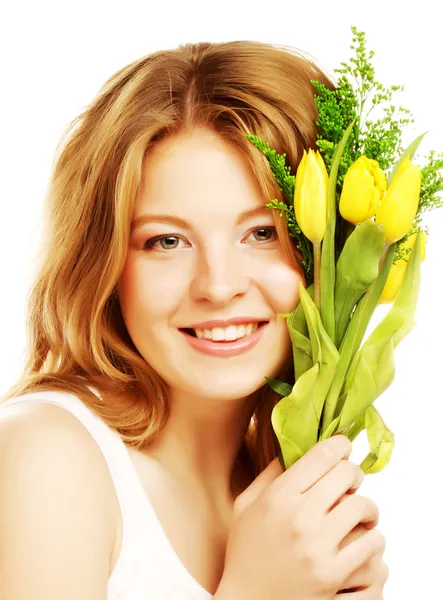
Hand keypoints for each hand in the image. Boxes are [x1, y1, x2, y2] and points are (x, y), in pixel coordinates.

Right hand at [216, 436, 384, 599]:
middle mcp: (298, 517)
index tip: (344, 446)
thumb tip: (295, 446)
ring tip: (359, 511)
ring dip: (366, 505)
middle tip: (351, 480)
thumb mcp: (247, 505)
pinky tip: (362, 538)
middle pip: (346, 474)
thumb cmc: (246, 551)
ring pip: (362, 506)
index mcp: (278, 497)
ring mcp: (316, 547)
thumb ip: (270, 473)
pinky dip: (372, 537)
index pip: (322, 455)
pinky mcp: (332, 574)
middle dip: (354, 472)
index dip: (340, 445)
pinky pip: (371, 542)